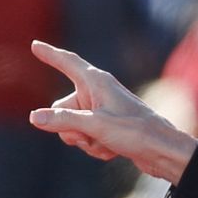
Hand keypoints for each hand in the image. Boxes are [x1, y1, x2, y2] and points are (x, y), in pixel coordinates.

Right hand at [29, 41, 196, 182]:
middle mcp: (98, 93)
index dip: (50, 54)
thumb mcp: (95, 126)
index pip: (67, 62)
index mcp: (96, 81)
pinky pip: (86, 138)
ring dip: (84, 142)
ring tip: (106, 144)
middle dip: (69, 128)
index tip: (35, 45)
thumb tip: (34, 117)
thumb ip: (63, 121)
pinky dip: (95, 148)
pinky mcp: (108, 128)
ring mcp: (102, 111)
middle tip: (88, 137)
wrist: (163, 152)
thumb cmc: (135, 132)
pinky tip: (113, 151)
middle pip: (62, 109)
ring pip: (72, 127)